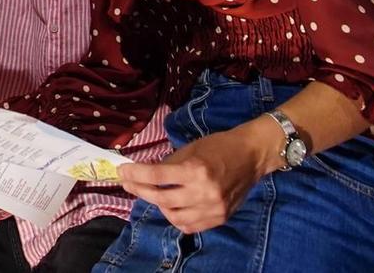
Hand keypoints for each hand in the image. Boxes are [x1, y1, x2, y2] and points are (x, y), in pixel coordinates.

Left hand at [116, 121, 276, 233]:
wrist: (251, 156)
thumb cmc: (219, 146)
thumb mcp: (191, 149)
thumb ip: (168, 164)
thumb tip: (144, 173)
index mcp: (196, 170)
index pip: (157, 176)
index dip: (136, 174)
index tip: (122, 171)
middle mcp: (204, 192)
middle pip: (162, 199)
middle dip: (140, 190)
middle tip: (128, 183)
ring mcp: (213, 209)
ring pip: (174, 216)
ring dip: (158, 206)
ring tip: (151, 194)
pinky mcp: (219, 218)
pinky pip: (190, 226)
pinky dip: (176, 218)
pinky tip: (170, 207)